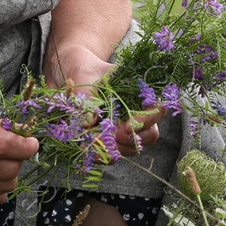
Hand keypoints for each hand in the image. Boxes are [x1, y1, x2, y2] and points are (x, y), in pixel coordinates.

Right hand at [0, 100, 39, 205]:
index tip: (32, 143)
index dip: (25, 146)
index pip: (4, 146)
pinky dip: (0, 188)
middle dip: (20, 160)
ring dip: (11, 174)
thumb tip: (25, 136)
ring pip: (4, 186)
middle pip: (7, 169)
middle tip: (16, 150)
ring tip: (3, 162)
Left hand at [45, 43, 160, 157]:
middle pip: (149, 134)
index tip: (125, 127)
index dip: (146, 121)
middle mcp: (135, 112)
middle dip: (131, 140)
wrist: (68, 75)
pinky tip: (86, 149)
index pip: (157, 109)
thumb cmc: (82, 70)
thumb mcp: (83, 77)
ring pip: (131, 148)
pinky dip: (101, 155)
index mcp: (138, 93)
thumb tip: (89, 123)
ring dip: (114, 150)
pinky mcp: (108, 139)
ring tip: (92, 141)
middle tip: (111, 136)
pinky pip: (112, 154)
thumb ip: (88, 97)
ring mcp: (123, 128)